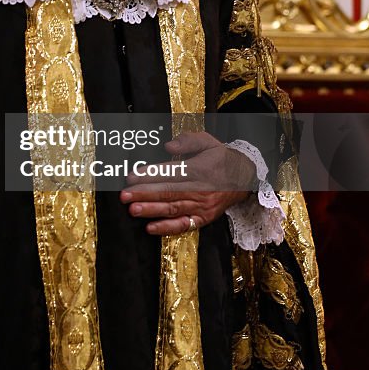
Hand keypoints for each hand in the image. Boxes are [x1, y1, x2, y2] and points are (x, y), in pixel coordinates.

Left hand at [120, 130, 255, 235]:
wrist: (243, 177)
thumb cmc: (220, 157)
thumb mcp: (207, 141)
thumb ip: (187, 141)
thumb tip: (168, 146)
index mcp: (198, 169)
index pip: (170, 173)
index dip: (149, 175)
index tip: (130, 176)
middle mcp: (200, 189)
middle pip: (168, 192)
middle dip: (144, 194)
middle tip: (124, 195)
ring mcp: (202, 206)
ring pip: (173, 209)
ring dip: (151, 210)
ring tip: (132, 210)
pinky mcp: (203, 218)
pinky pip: (183, 225)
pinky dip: (167, 228)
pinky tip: (150, 228)